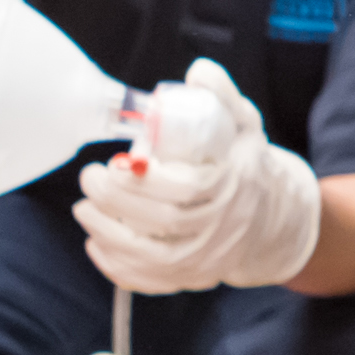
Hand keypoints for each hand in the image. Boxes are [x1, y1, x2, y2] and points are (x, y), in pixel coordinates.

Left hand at [72, 60, 322, 294]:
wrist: (270, 217)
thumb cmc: (245, 164)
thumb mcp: (243, 123)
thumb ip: (221, 95)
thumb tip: (197, 73)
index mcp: (232, 187)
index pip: (187, 189)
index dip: (146, 181)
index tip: (117, 163)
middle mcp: (221, 229)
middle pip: (164, 224)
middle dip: (117, 202)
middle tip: (90, 179)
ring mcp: (206, 258)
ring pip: (152, 258)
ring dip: (109, 235)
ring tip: (84, 209)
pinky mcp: (191, 277)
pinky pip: (150, 281)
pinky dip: (118, 267)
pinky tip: (96, 243)